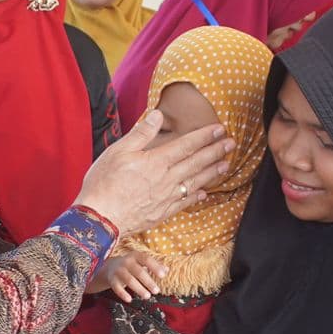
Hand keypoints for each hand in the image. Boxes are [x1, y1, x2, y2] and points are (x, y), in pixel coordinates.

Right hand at [75, 112, 233, 236]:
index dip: (205, 136)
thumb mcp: (118, 151)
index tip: (220, 129)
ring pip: (196, 182)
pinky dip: (196, 196)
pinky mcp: (162, 213)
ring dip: (212, 172)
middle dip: (216, 151)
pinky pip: (185, 202)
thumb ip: (141, 133)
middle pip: (197, 162)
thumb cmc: (104, 183)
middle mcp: (167, 179)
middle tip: (232, 143)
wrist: (100, 218)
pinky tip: (204, 193)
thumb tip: (157, 115)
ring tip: (226, 165)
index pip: (187, 145)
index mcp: (157, 161)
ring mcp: (167, 197)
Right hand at [105, 253, 166, 302]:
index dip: (155, 267)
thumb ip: (154, 265)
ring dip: (139, 289)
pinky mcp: (112, 279)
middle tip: (156, 291)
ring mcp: (118, 270)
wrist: (110, 267)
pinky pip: (116, 287)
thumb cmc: (131, 265)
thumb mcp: (141, 262)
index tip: (162, 276)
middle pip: (138, 272)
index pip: (146, 259)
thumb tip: (166, 269)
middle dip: (148, 282)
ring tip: (147, 296)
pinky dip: (123, 294)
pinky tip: (129, 300)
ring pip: (129, 280)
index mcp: (136, 256)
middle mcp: (126, 262)